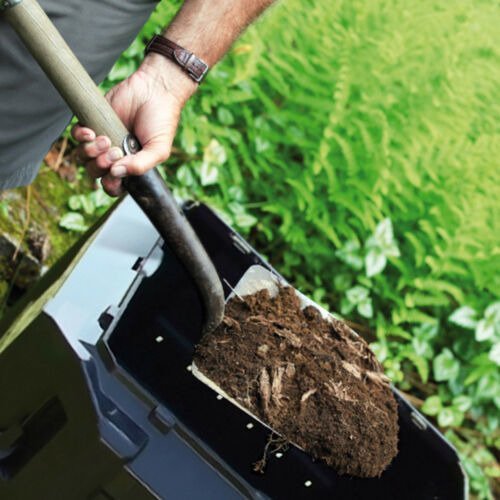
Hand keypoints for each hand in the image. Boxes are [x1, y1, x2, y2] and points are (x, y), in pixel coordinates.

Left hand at [72, 54, 196, 195]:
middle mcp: (114, 156)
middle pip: (94, 171)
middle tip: (115, 152)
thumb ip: (141, 166)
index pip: (113, 185)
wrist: (154, 90)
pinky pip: (76, 136)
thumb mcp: (159, 149)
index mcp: (130, 166)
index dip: (110, 185)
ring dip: (90, 152)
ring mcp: (102, 139)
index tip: (114, 176)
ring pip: (83, 157)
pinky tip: (91, 131)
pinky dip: (80, 136)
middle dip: (101, 165)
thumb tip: (116, 173)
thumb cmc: (161, 121)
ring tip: (105, 139)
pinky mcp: (92, 122)